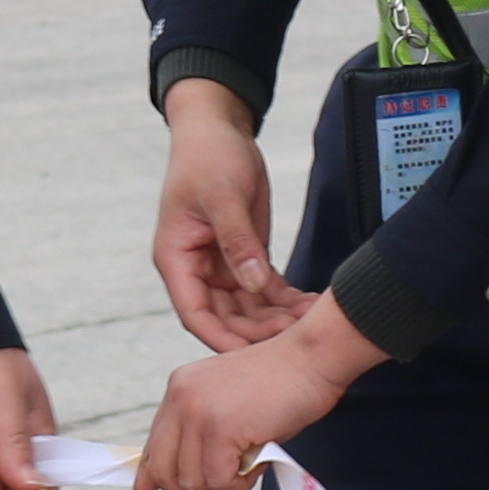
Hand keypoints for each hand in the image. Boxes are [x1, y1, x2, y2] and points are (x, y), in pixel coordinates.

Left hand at [138, 303, 379, 489]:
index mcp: (178, 391)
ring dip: (224, 488)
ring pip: (191, 482)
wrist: (313, 358)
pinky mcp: (220, 427)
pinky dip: (240, 483)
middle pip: (163, 474)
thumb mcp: (229, 406)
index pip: (150, 451)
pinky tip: (259, 463)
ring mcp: (197, 412)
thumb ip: (204, 435)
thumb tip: (195, 482)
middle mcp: (179, 399)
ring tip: (250, 467)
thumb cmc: (284, 385)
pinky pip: (218, 480)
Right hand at [151, 80, 305, 352]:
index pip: (195, 314)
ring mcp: (220, 266)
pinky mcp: (244, 256)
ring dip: (276, 318)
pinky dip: (285, 300)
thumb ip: (238, 242)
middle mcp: (196, 269)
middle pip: (225, 317)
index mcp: (176, 258)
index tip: (250, 359)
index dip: (221, 340)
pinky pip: (264, 289)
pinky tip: (311, 305)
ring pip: (247, 308)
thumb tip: (254, 285)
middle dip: (258, 331)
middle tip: (297, 337)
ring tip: (312, 321)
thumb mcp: (224, 197)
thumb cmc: (209, 157)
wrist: (219, 130)